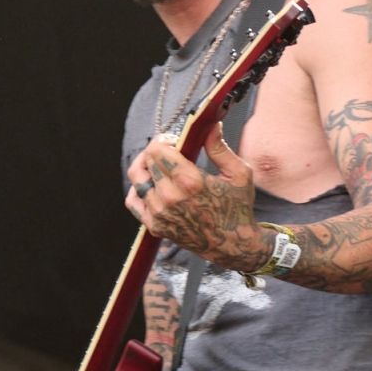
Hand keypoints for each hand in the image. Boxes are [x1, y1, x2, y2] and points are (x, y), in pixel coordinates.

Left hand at [125, 125, 261, 269]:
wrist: (231, 245)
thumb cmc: (237, 209)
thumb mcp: (238, 174)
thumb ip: (220, 148)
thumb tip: (210, 126)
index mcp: (189, 182)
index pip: (157, 150)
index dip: (163, 140)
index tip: (174, 141)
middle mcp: (169, 197)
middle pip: (145, 162)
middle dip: (155, 151)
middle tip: (169, 151)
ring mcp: (159, 213)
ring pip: (136, 179)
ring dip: (144, 167)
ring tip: (158, 165)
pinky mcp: (154, 225)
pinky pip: (133, 201)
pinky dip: (138, 189)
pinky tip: (151, 184)